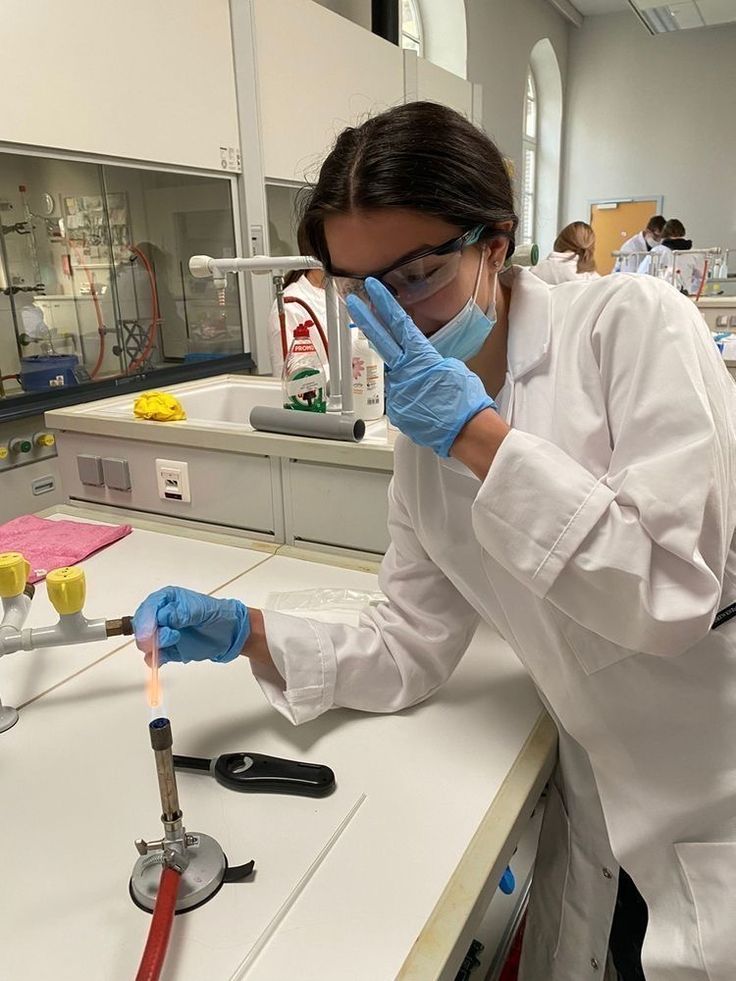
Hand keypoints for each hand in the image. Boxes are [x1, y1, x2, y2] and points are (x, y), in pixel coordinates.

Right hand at [133, 587, 249, 664]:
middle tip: (167, 638)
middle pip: (142, 626)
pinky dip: (154, 659)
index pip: (149, 608)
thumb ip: (182, 612)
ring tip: (173, 642)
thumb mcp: (202, 609)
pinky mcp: (168, 650)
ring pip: (145, 642)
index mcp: (167, 600)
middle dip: (149, 634)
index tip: (151, 631)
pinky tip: (161, 659)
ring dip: (153, 646)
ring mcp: (163, 633)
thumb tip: (164, 616)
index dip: (146, 619)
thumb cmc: (217, 615)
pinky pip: (154, 657)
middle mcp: (161, 616)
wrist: (230, 633)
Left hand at [345, 278, 494, 456]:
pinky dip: (411, 399)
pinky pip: (401, 398)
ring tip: (429, 392)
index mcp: (421, 357)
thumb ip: (429, 361)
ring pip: (396, 376)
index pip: (399, 324)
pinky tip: (426, 406)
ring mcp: (397, 391)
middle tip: (352, 301)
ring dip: (408, 379)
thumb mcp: (452, 369)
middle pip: (380, 339)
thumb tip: (419, 363)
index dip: (384, 304)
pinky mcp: (396, 410)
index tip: (372, 289)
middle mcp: (404, 372)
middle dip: (366, 318)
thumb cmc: (465, 402)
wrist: (466, 431)